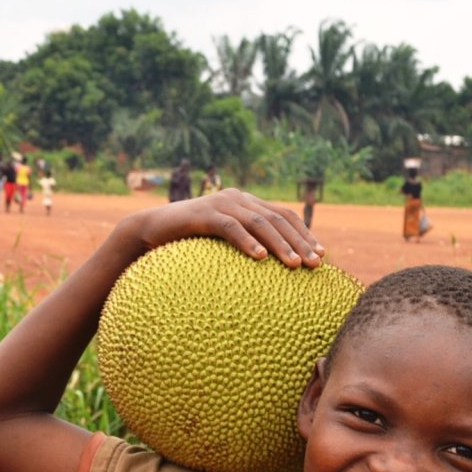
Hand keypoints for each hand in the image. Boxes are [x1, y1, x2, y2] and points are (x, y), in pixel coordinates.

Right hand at [117, 188, 322, 269]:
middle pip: (277, 219)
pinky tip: (260, 258)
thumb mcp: (221, 244)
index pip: (284, 216)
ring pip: (259, 222)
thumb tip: (270, 272)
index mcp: (245, 203)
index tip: (322, 256)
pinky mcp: (203, 214)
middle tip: (316, 264)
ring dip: (280, 244)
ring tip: (294, 264)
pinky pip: (230, 227)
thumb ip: (244, 247)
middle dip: (300, 241)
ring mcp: (220, 203)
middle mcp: (237, 198)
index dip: (305, 234)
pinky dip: (247, 242)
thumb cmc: (187, 243)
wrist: (149, 231)